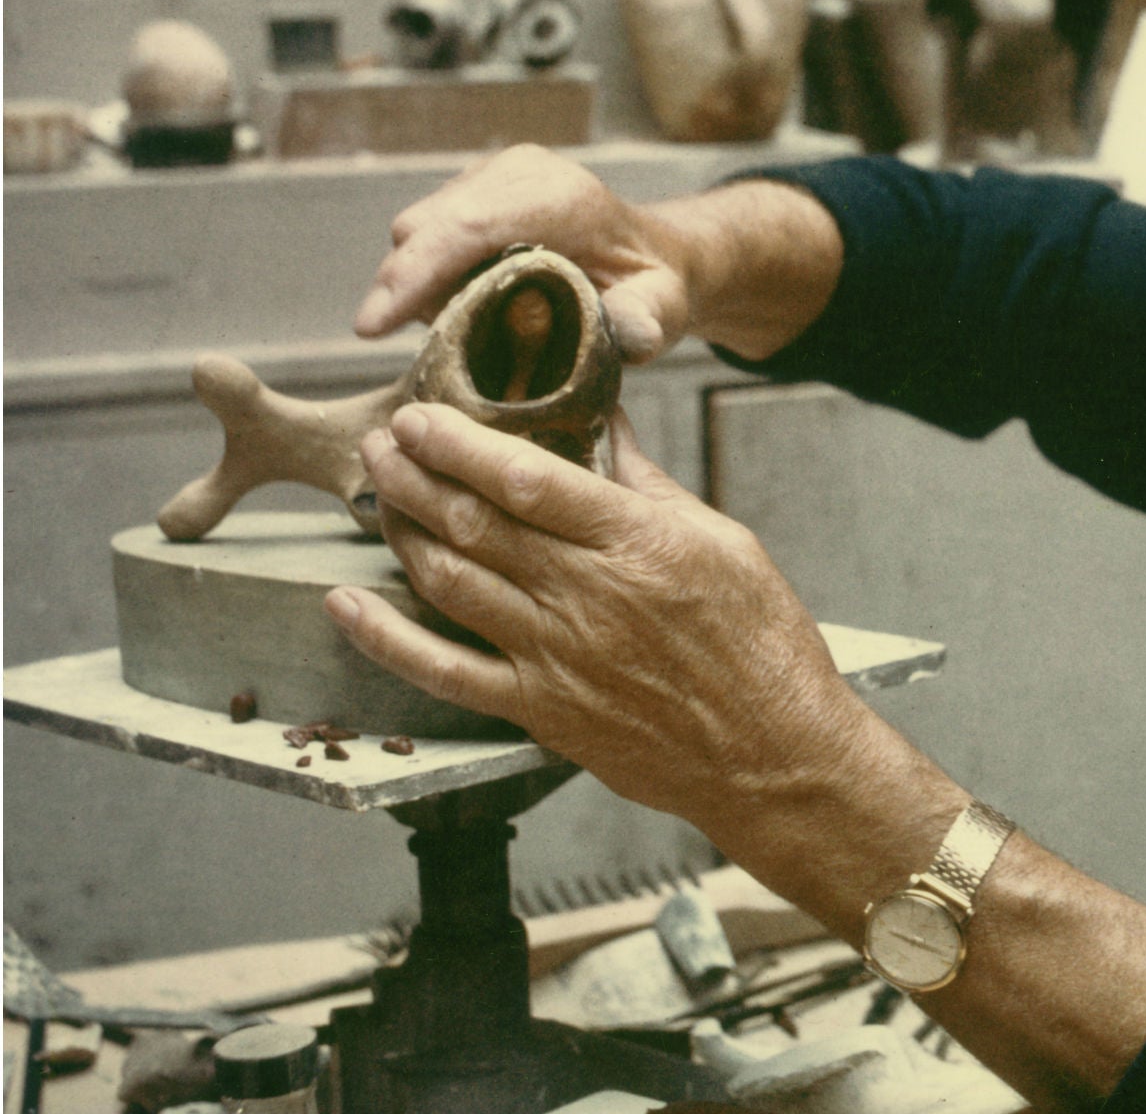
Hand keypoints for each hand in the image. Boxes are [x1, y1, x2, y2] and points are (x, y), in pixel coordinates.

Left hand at [323, 403, 879, 840]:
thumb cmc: (763, 645)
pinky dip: (385, 639)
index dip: (460, 442)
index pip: (526, 478)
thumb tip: (607, 422)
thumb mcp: (724, 541)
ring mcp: (555, 658)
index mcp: (636, 544)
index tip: (422, 414)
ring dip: (400, 531)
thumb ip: (650, 485)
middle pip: (474, 522)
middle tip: (381, 438)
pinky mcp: (539, 712)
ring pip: (450, 582)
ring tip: (374, 491)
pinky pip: (444, 671)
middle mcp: (585, 597)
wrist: (774, 755)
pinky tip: (346, 605)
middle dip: (414, 473)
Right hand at [355, 145, 689, 362]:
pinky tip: (465, 303)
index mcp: (559, 196)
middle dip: (409, 289)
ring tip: (463, 325)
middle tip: (436, 344)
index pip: (467, 228)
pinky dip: (430, 271)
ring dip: (421, 283)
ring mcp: (492, 174)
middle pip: (427, 228)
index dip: (414, 275)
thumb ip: (647, 319)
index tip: (371, 326)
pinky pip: (427, 230)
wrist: (654, 251)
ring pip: (418, 230)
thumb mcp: (663, 305)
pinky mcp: (475, 186)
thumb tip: (633, 333)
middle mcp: (519, 172)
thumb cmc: (654, 282)